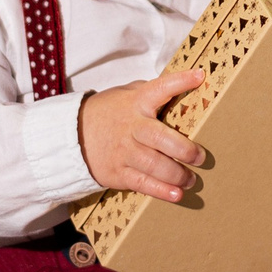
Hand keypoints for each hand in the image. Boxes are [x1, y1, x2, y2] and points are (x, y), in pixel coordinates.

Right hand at [80, 71, 206, 202]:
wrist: (71, 136)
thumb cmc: (107, 113)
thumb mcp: (125, 95)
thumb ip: (150, 92)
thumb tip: (183, 84)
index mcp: (136, 102)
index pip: (159, 88)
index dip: (179, 82)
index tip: (199, 76)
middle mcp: (131, 127)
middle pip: (160, 138)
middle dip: (184, 149)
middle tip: (200, 157)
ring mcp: (124, 152)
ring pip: (154, 165)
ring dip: (177, 174)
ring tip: (191, 179)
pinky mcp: (118, 173)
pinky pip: (143, 183)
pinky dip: (161, 191)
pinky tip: (177, 195)